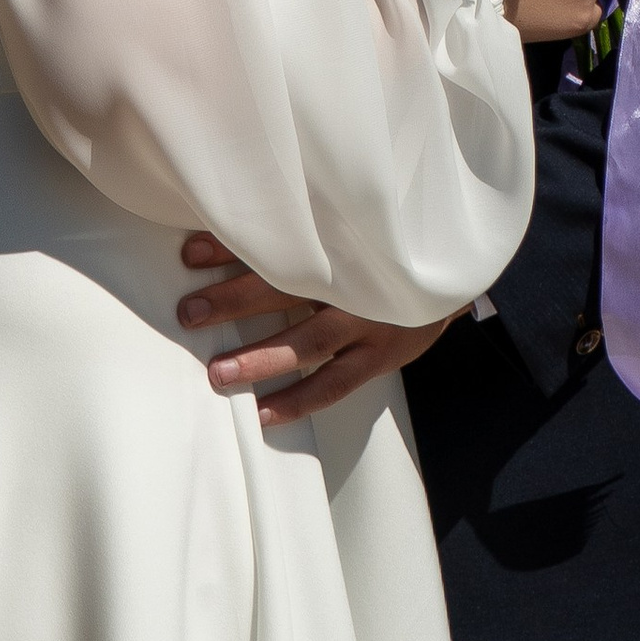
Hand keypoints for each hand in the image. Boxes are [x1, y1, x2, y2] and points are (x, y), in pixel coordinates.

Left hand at [176, 234, 450, 419]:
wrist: (449, 271)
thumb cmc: (383, 250)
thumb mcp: (349, 231)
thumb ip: (304, 232)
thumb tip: (236, 225)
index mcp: (339, 244)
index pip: (281, 242)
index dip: (233, 247)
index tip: (190, 253)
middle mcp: (352, 281)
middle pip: (287, 288)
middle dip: (235, 301)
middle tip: (190, 314)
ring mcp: (369, 322)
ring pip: (309, 342)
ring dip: (262, 357)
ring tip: (218, 373)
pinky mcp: (380, 355)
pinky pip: (335, 384)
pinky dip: (299, 400)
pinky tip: (263, 414)